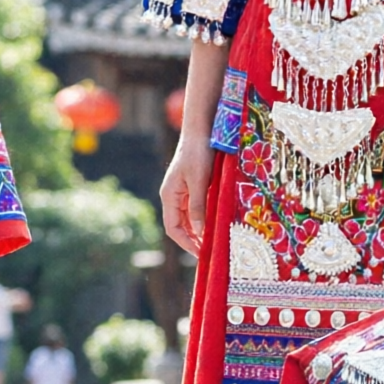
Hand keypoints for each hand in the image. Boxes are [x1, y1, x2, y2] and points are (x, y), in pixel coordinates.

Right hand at [159, 135, 212, 258]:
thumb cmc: (198, 153)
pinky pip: (195, 208)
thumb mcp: (200, 182)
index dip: (186, 243)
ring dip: (198, 230)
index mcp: (169, 196)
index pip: (173, 228)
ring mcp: (182, 191)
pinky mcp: (191, 185)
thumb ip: (198, 207)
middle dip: (192, 240)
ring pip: (188, 218)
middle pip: (180, 225)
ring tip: (213, 240)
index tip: (201, 253)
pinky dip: (203, 218)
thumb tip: (199, 232)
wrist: (201, 130)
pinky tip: (214, 222)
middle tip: (209, 251)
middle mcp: (173, 196)